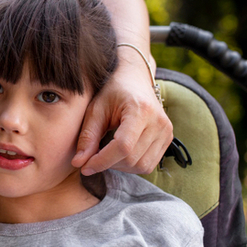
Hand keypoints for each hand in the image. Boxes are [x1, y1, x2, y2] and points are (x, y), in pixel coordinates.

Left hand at [71, 56, 172, 174]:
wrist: (134, 79)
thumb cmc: (112, 92)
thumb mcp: (95, 109)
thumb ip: (87, 137)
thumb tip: (79, 163)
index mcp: (141, 110)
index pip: (123, 147)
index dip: (102, 161)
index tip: (84, 167)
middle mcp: (159, 122)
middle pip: (131, 159)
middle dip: (108, 163)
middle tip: (92, 157)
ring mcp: (166, 131)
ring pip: (141, 166)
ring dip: (119, 166)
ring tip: (106, 153)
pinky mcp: (168, 139)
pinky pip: (149, 165)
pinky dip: (131, 165)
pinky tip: (119, 154)